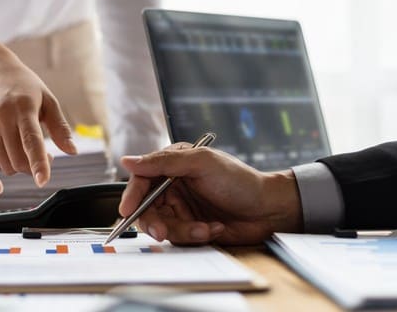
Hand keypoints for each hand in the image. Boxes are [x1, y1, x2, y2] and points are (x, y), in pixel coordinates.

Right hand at [0, 38, 76, 186]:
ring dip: (19, 166)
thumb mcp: (48, 100)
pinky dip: (3, 163)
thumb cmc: (25, 88)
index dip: (38, 163)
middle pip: (18, 160)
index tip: (43, 181)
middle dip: (34, 167)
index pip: (31, 140)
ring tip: (25, 150)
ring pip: (4, 165)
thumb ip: (60, 127)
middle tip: (45, 157)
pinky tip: (10, 148)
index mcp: (23, 107)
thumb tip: (72, 151)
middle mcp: (1, 116)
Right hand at [119, 143, 301, 244]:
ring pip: (162, 225)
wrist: (269, 210)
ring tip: (205, 228)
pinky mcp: (190, 227)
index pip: (142, 179)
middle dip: (155, 222)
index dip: (131, 195)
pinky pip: (179, 237)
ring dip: (182, 230)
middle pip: (146, 207)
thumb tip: (128, 160)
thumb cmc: (240, 180)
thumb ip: (164, 162)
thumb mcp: (202, 164)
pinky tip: (214, 228)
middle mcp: (173, 186)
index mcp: (172, 164)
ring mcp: (181, 208)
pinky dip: (195, 235)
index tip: (127, 210)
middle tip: (164, 232)